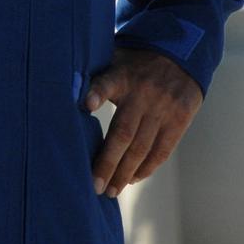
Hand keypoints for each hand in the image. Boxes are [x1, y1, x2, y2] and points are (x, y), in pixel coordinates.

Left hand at [84, 47, 201, 198]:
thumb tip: (64, 94)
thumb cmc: (134, 63)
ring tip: (111, 190)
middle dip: (108, 163)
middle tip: (95, 186)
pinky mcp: (180, 119)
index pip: (107, 82)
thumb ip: (94, 77)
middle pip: (123, 133)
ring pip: (142, 147)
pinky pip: (162, 150)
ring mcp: (163, 108)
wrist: (179, 53)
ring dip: (125, 173)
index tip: (86, 105)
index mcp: (122, 76)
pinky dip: (147, 167)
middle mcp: (142, 93)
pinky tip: (133, 178)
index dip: (97, 93)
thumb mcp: (114, 59)